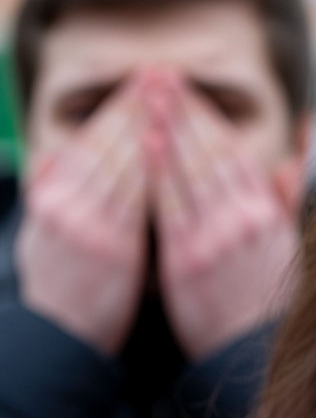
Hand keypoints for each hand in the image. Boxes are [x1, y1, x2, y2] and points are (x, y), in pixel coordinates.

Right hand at [16, 75, 148, 354]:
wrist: (60, 345)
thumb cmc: (62, 293)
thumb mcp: (40, 241)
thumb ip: (49, 199)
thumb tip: (47, 159)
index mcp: (52, 199)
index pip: (92, 141)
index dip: (120, 108)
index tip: (144, 82)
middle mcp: (64, 206)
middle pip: (108, 144)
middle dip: (138, 105)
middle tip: (164, 72)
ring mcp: (85, 227)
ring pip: (122, 163)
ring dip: (149, 126)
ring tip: (173, 96)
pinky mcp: (108, 251)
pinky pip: (134, 200)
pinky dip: (151, 170)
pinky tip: (169, 147)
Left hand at [146, 73, 302, 359]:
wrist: (249, 355)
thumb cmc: (267, 301)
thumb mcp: (287, 248)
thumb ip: (285, 199)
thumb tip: (295, 156)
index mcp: (269, 217)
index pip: (236, 155)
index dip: (210, 119)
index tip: (189, 91)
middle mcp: (246, 222)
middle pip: (211, 154)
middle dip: (185, 111)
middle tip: (162, 75)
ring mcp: (217, 240)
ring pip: (190, 171)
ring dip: (168, 127)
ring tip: (148, 93)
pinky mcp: (188, 260)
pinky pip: (171, 205)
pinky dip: (159, 169)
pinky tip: (146, 140)